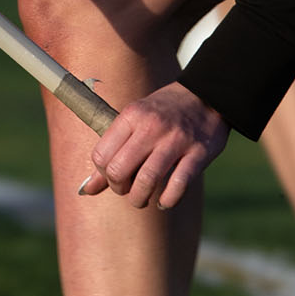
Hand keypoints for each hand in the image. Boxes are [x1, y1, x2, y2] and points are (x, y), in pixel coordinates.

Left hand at [78, 82, 227, 209]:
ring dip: (140, 199)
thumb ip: (112, 153)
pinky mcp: (199, 153)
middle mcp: (152, 126)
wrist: (208, 94)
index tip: (116, 175)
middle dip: (120, 189)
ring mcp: (176, 140)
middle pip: (119, 171)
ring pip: (146, 181)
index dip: (103, 174)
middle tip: (128, 189)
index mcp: (132, 116)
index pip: (100, 156)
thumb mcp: (135, 122)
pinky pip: (178, 185)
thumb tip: (86, 190)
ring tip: (143, 199)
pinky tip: (165, 201)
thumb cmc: (164, 112)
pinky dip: (168, 200)